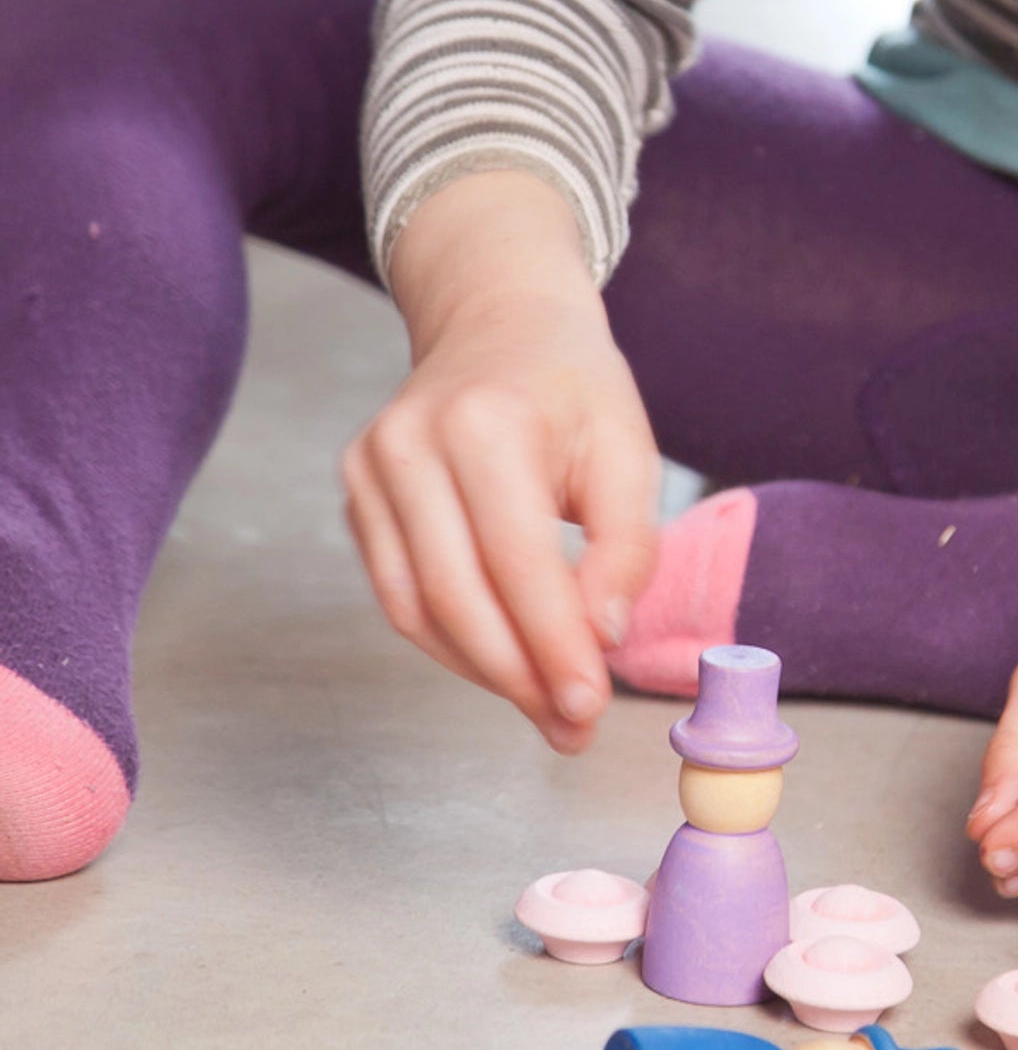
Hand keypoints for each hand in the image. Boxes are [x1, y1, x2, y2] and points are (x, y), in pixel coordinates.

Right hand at [343, 171, 660, 752]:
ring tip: (546, 709)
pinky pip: (399, 595)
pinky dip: (451, 643)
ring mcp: (369, 470)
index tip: (588, 705)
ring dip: (483, 673)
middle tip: (572, 727)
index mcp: (484, 423)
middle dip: (518, 676)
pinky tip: (504, 664)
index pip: (516, 560)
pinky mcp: (356, 497)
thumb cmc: (574, 387)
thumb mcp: (628, 448)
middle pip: (456, 595)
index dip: (552, 644)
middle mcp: (409, 444)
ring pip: (417, 609)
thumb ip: (626, 545)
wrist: (499, 322)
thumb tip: (602, 638)